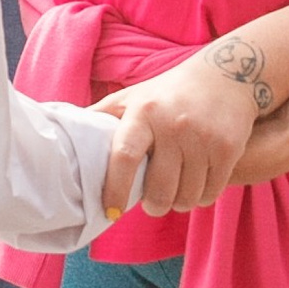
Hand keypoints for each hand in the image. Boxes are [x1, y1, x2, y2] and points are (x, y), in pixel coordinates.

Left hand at [99, 52, 267, 217]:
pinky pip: (209, 193)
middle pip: (158, 189)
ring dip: (177, 204)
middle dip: (153, 206)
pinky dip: (200, 198)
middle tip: (151, 204)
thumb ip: (101, 116)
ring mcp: (203, 138)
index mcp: (144, 112)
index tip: (111, 212)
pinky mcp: (228, 148)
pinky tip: (195, 186)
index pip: (124, 157)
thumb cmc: (169, 93)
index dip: (115, 190)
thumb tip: (61, 135)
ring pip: (186, 197)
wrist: (228, 75)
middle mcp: (174, 124)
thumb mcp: (133, 96)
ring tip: (174, 194)